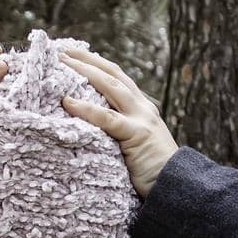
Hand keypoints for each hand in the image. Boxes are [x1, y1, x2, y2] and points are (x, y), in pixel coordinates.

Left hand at [59, 47, 177, 197]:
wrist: (177, 186)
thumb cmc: (150, 171)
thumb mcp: (133, 144)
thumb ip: (117, 132)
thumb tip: (87, 128)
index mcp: (141, 107)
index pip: (117, 77)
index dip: (97, 63)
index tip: (75, 55)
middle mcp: (142, 107)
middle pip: (112, 74)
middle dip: (87, 60)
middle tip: (61, 51)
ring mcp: (140, 118)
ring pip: (110, 86)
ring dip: (84, 72)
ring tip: (61, 64)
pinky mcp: (136, 134)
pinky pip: (107, 118)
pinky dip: (86, 109)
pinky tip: (68, 102)